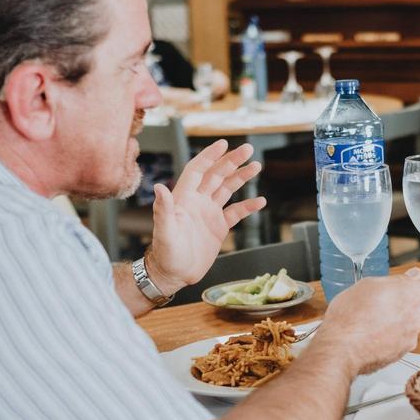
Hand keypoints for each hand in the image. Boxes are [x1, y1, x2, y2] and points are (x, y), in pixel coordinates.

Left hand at [144, 140, 265, 292]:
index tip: (224, 144)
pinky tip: (260, 201)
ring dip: (241, 177)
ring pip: (227, 189)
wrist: (174, 275)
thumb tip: (159, 187)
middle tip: (248, 149)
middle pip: (216, 175)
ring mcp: (209, 213)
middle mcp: (197, 202)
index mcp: (183, 199)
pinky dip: (248, 206)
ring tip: (256, 166)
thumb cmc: (165, 255)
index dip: (210, 157)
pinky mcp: (218, 227)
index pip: (197, 170)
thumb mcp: (164, 232)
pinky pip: (236, 212)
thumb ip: (163, 209)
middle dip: (231, 161)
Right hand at [315, 268, 419, 375]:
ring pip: (411, 325)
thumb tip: (414, 277)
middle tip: (386, 301)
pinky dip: (391, 336)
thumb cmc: (351, 316)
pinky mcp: (400, 354)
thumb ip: (398, 280)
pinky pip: (401, 340)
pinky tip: (373, 333)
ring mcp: (409, 339)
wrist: (340, 349)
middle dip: (409, 303)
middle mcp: (416, 319)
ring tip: (375, 318)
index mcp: (412, 297)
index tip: (414, 286)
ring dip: (399, 320)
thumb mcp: (370, 285)